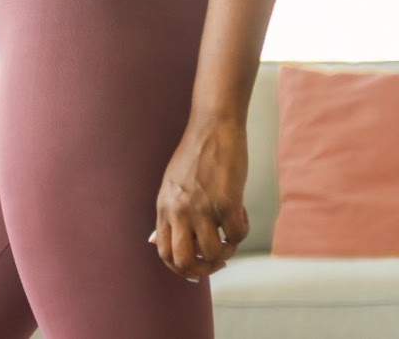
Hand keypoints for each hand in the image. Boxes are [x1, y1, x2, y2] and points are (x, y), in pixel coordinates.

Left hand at [150, 115, 250, 281]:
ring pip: (213, 253)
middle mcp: (179, 211)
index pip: (163, 252)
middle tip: (217, 261)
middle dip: (203, 270)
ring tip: (231, 235)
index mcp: (164, 207)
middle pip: (184, 261)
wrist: (213, 127)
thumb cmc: (195, 156)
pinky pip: (238, 235)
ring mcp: (202, 208)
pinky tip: (241, 212)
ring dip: (227, 251)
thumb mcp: (171, 186)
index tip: (197, 264)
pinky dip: (243, 230)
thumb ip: (168, 214)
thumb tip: (155, 242)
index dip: (181, 267)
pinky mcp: (227, 202)